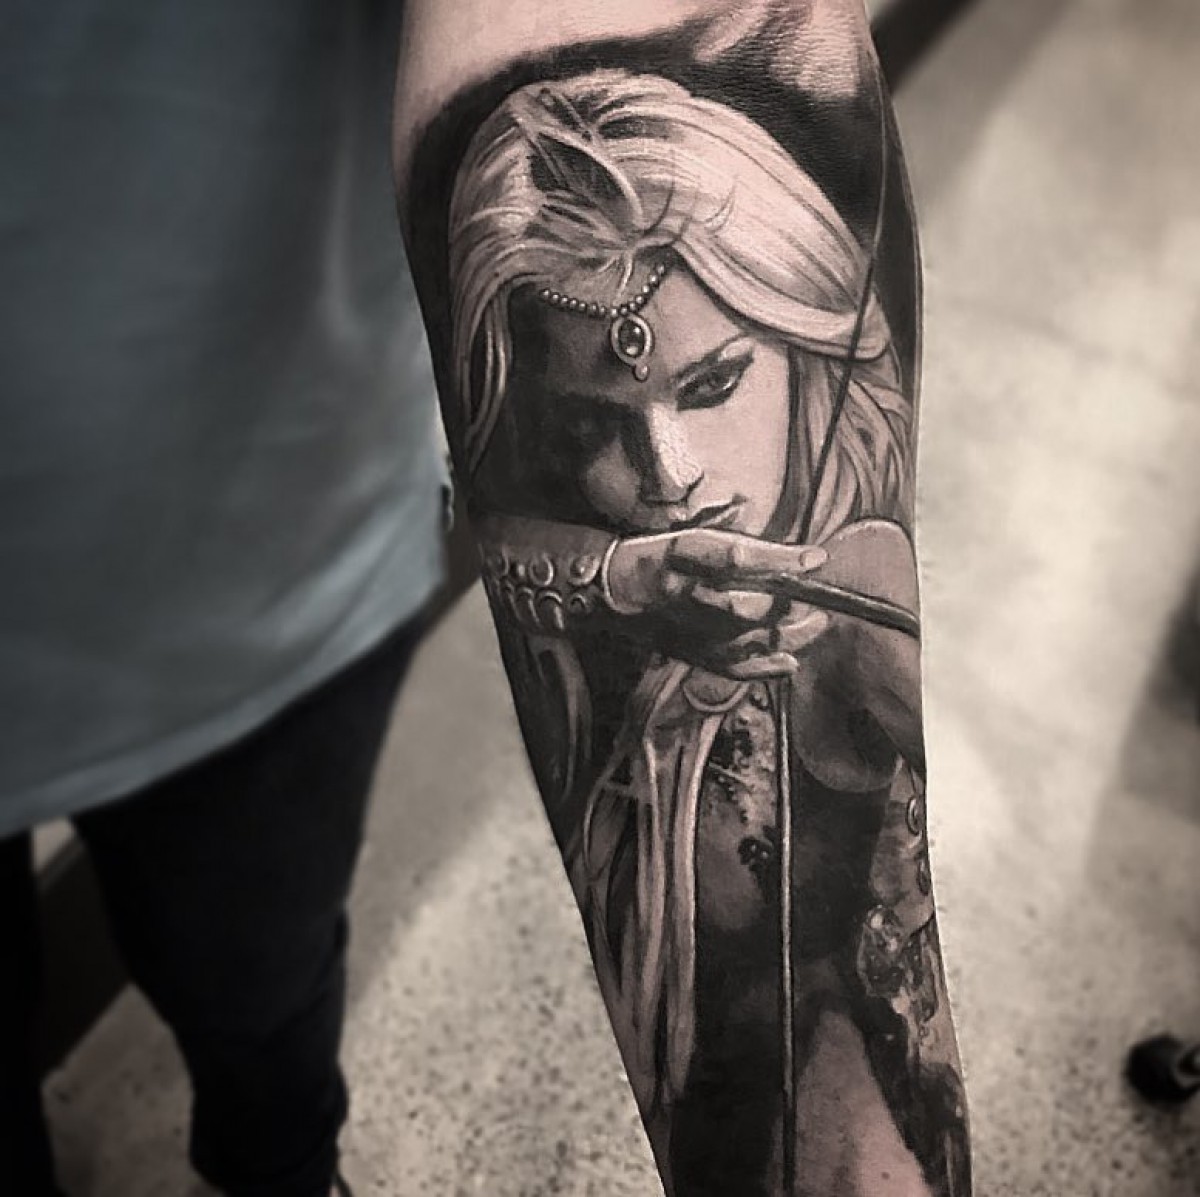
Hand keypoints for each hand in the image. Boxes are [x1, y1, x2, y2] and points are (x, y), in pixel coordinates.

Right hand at [604, 528, 833, 678]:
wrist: (617, 590)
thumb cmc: (662, 558)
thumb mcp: (700, 537)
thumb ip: (748, 547)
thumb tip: (806, 557)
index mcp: (691, 556)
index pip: (742, 559)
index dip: (783, 560)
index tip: (817, 558)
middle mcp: (694, 594)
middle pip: (756, 605)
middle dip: (793, 602)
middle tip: (819, 597)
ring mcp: (696, 630)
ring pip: (754, 637)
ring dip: (794, 633)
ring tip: (817, 623)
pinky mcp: (697, 653)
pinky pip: (739, 667)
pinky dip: (767, 667)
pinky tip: (790, 662)